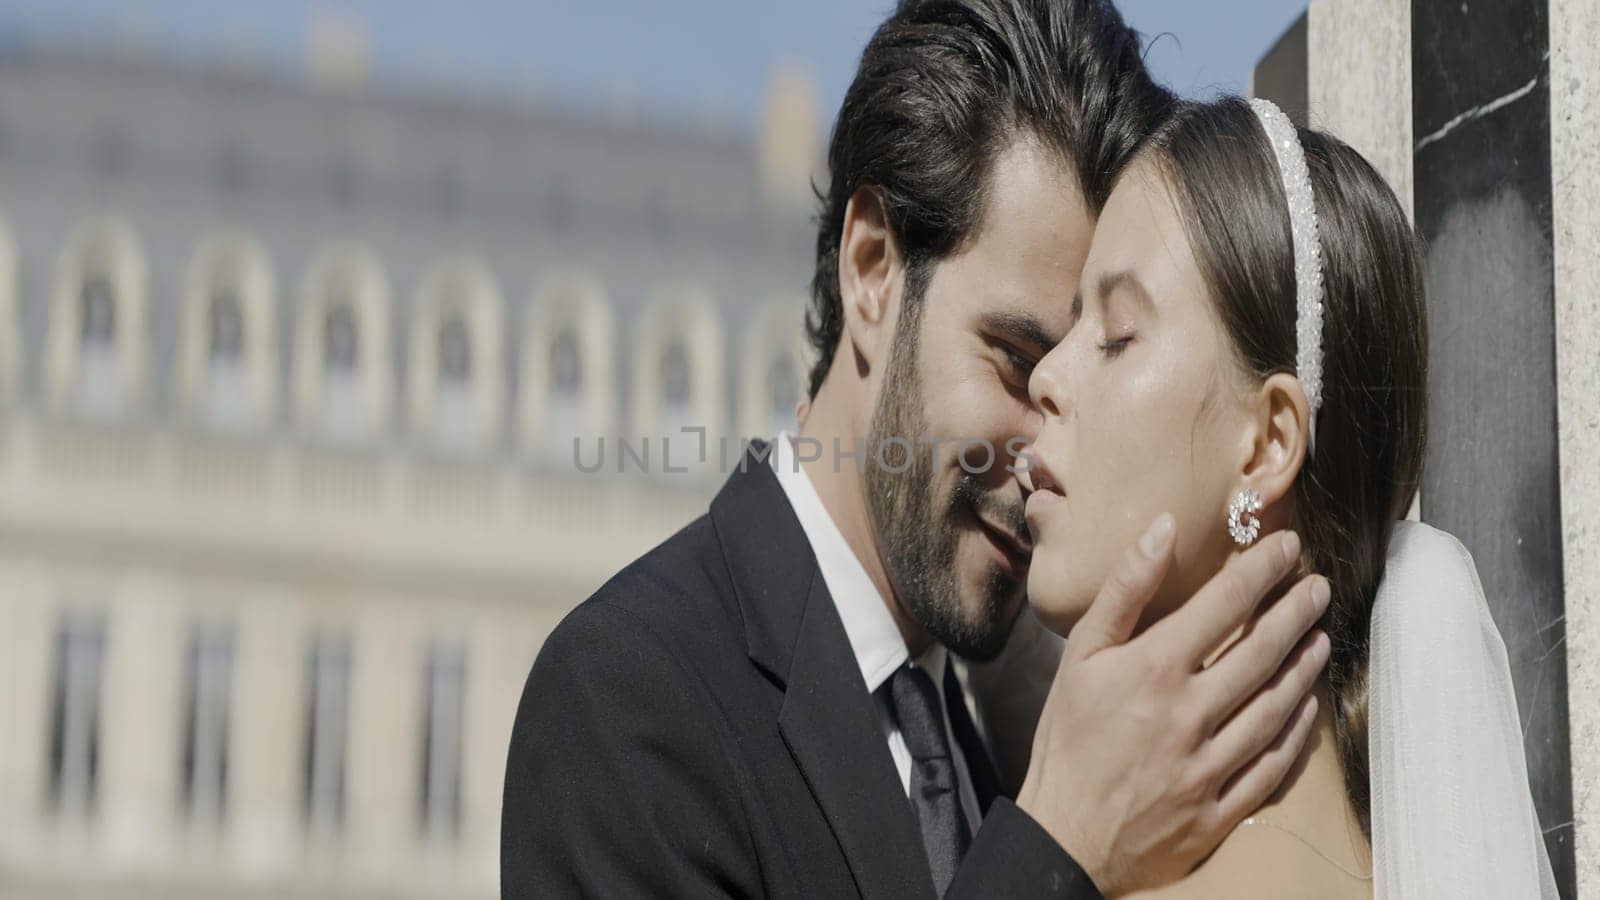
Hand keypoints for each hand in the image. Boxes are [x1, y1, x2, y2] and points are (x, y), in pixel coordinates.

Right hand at [1015, 513, 1330, 895]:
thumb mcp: (1079, 654)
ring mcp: (1209, 764)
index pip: (1224, 604)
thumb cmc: (1067, 738)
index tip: (1288, 546)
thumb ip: (1124, 589)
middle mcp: (1189, 713)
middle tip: (1318, 586)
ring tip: (1320, 637)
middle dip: (1296, 610)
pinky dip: (1296, 731)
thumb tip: (1163, 529)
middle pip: (1262, 650)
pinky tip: (1307, 706)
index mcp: (1153, 669)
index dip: (1262, 569)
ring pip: (1276, 706)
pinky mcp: (1220, 807)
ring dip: (1305, 666)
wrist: (1062, 833)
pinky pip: (1272, 764)